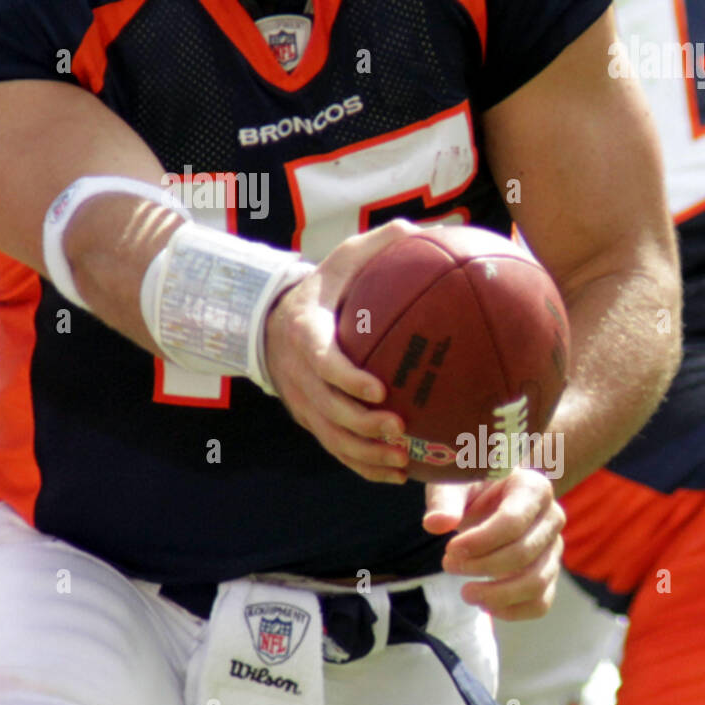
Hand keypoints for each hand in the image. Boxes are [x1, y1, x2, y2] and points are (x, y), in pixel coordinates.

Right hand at [263, 221, 419, 482]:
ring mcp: (303, 402)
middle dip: (362, 424)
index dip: (347, 378)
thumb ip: (381, 245)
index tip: (380, 387)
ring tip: (403, 460)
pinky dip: (363, 466)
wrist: (275, 325)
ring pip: (332, 436)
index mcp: (306, 333)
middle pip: (327, 408)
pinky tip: (398, 475)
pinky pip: (336, 450)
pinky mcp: (311, 421)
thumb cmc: (325, 289)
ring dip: (366, 453)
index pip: (322, 361)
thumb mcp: (344, 260)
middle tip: (400, 428)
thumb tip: (429, 229)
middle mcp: (300, 373)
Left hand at [422, 467, 564, 620]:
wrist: (487, 495)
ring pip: (536, 583)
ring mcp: (554, 547)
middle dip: (482, 567)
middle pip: (523, 554)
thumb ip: (444, 501)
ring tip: (466, 593)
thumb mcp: (454, 484)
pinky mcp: (549, 571)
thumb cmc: (471, 486)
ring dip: (497, 595)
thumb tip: (435, 524)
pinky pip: (540, 602)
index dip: (480, 542)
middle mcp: (552, 517)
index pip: (512, 522)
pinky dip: (514, 610)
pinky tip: (485, 606)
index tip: (450, 548)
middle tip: (448, 564)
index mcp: (533, 487)